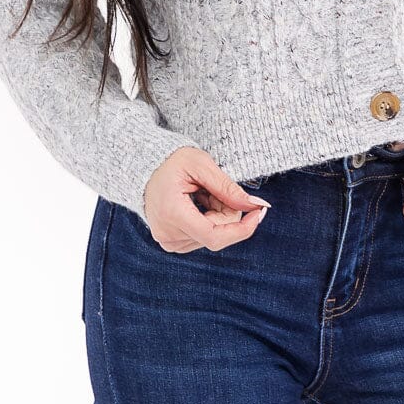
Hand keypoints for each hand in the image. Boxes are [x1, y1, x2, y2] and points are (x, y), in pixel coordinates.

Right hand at [142, 147, 270, 252]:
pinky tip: (198, 203)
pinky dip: (209, 220)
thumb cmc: (171, 161)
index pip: (215, 237)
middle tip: (216, 189)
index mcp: (173, 214)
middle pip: (218, 234)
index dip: (242, 229)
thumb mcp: (201, 165)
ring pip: (213, 236)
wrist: (145, 167)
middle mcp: (168, 234)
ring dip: (217, 216)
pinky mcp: (171, 243)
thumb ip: (228, 188)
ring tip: (202, 194)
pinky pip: (203, 237)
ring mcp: (168, 241)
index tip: (258, 212)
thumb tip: (255, 205)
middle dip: (228, 212)